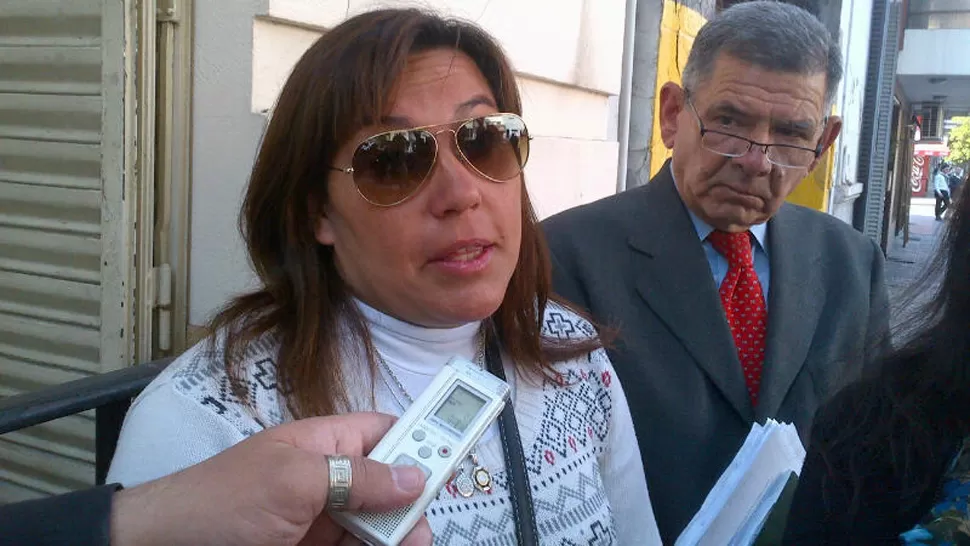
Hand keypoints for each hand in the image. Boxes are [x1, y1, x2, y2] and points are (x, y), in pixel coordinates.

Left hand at [110, 412, 431, 545]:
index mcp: (323, 444)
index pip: (384, 433)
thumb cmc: (220, 503)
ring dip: (398, 536)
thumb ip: (358, 476)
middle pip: (390, 486)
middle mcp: (327, 481)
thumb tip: (417, 472)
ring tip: (409, 543)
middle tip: (420, 529)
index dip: (419, 441)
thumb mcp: (294, 482)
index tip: (453, 460)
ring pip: (378, 527)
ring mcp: (320, 521)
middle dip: (412, 503)